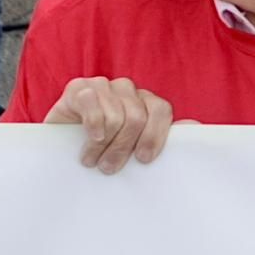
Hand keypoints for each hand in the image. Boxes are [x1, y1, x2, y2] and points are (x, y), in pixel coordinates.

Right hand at [52, 75, 175, 172]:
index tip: (144, 160)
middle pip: (137, 116)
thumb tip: (195, 128)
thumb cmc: (101, 153)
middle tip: (109, 168)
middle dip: (123, 147)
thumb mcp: (132, 149)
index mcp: (144, 102)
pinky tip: (89, 139)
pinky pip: (92, 102)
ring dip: (103, 145)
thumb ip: (161, 137)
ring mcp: (102, 86)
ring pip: (115, 114)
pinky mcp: (77, 88)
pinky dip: (92, 125)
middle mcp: (126, 90)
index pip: (161, 109)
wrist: (59, 153)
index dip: (155, 135)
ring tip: (92, 160)